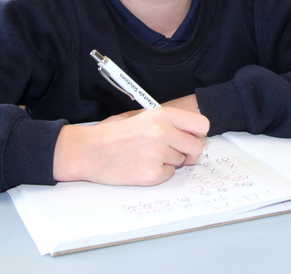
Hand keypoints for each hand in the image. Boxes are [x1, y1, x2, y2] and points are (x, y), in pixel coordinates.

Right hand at [53, 107, 208, 185]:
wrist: (88, 151)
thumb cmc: (113, 133)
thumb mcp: (141, 116)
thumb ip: (168, 122)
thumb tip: (194, 134)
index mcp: (162, 115)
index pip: (202, 125)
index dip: (198, 133)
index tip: (191, 137)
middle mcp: (162, 133)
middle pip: (197, 147)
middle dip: (189, 151)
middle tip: (176, 151)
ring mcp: (157, 154)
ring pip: (182, 162)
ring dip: (170, 161)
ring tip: (147, 155)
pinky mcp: (151, 174)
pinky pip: (168, 175)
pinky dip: (159, 172)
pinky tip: (142, 165)